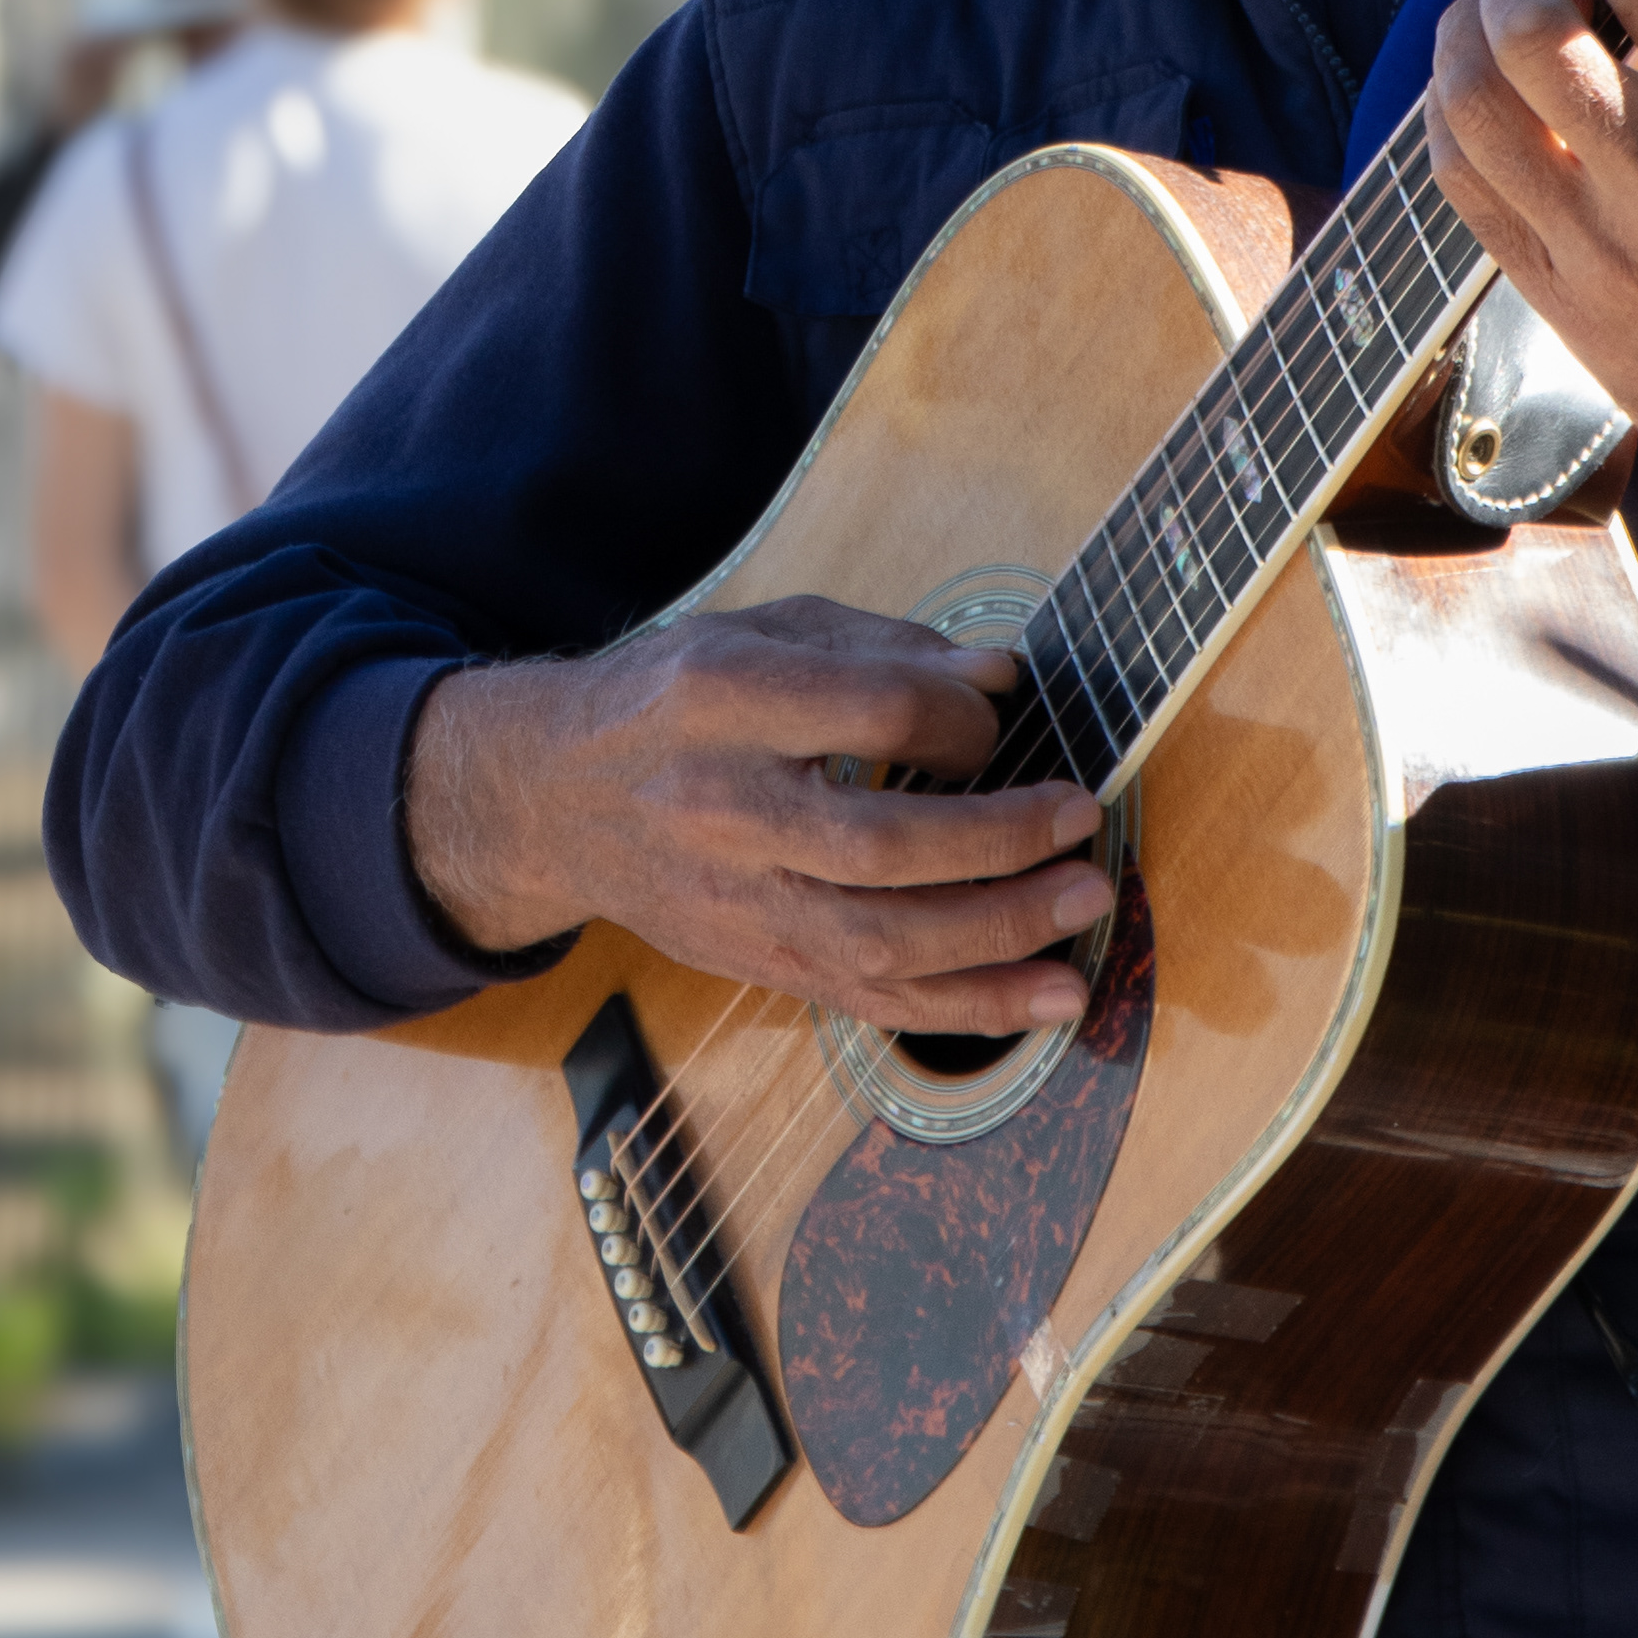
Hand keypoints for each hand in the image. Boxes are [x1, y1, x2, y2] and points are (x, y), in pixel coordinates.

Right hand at [406, 595, 1117, 1036]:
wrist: (551, 798)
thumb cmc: (670, 699)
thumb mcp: (758, 631)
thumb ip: (882, 646)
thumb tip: (1000, 677)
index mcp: (721, 701)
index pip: (871, 713)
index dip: (960, 717)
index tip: (997, 717)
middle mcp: (724, 809)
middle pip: (881, 847)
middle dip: (1000, 840)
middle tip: (1081, 819)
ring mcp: (738, 901)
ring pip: (882, 943)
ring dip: (1002, 934)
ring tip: (1086, 905)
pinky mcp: (757, 961)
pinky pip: (873, 1002)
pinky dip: (972, 1007)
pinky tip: (1048, 998)